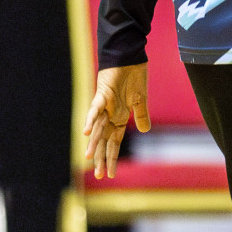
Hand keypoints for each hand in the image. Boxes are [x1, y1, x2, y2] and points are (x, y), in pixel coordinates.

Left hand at [82, 63, 150, 179]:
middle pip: (104, 140)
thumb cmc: (134, 75)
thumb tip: (143, 131)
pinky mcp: (102, 95)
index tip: (110, 175)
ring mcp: (105, 106)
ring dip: (94, 143)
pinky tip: (87, 132)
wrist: (129, 56)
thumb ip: (141, 115)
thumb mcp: (141, 99)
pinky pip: (95, 109)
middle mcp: (110, 115)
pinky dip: (91, 120)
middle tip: (100, 175)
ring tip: (89, 159)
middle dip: (102, 157)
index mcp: (119, 117)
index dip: (111, 158)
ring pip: (98, 128)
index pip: (114, 142)